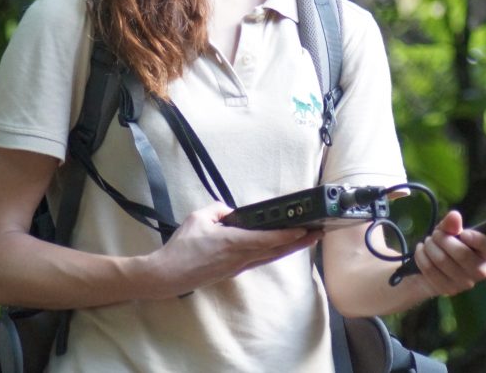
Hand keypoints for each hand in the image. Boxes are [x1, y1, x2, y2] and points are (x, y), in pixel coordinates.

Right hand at [144, 202, 322, 298]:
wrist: (169, 275)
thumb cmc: (182, 246)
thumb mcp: (198, 218)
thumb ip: (219, 210)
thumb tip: (232, 214)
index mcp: (233, 242)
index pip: (266, 238)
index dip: (287, 234)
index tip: (304, 230)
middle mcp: (240, 257)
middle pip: (275, 250)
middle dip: (298, 242)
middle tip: (316, 234)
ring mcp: (238, 267)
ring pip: (269, 257)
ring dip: (288, 248)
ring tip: (304, 239)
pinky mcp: (233, 271)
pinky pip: (259, 260)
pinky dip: (273, 253)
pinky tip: (278, 248)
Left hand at [412, 211, 485, 297]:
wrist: (432, 268)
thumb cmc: (447, 246)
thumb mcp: (449, 231)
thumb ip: (452, 224)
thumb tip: (454, 216)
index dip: (479, 240)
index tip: (463, 233)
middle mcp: (481, 271)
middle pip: (462, 254)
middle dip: (443, 239)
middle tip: (435, 234)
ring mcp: (466, 283)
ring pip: (443, 261)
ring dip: (430, 247)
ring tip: (428, 242)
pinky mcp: (449, 289)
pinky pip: (430, 270)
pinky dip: (421, 256)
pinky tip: (421, 251)